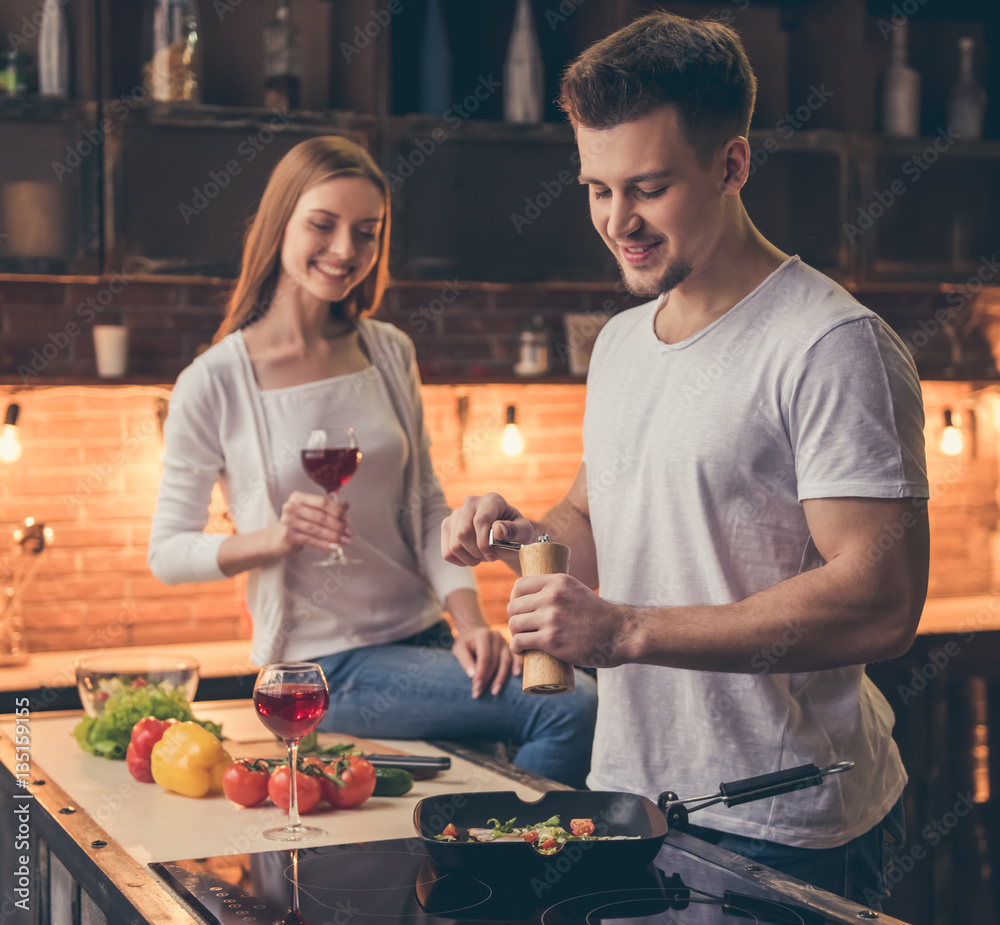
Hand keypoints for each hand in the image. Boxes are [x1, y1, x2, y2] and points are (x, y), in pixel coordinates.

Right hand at [274, 490, 351, 556]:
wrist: (280, 537)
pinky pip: (311, 540)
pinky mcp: (288, 535)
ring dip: (333, 536)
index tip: (347, 519)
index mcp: (298, 497)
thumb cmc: (299, 522)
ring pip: (317, 530)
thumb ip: (328, 507)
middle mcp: (291, 507)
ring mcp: (288, 521)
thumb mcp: (312, 511)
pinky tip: (334, 546)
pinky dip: (324, 544)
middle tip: (348, 532)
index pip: (323, 502)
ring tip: (345, 540)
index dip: (337, 511)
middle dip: (338, 525)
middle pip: (321, 517)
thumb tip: (346, 505)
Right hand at [441, 493, 533, 566]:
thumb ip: (515, 530)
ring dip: (470, 558)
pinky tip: (472, 556)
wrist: (507, 539)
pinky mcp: (447, 527)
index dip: (485, 543)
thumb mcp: (524, 533)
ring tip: (483, 556)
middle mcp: (471, 502)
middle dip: (477, 551)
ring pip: (454, 545)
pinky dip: (460, 561)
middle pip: (463, 533)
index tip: (494, 555)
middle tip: (490, 556)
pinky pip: (447, 553)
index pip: (480, 521)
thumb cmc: (517, 535)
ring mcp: (456, 514)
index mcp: (492, 500)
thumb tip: (497, 530)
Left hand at [451, 626, 521, 697]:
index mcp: (482, 635)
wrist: (474, 630)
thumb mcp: (459, 649)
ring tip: (494, 691)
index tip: (476, 687)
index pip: (484, 657)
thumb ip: (465, 660)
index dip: (481, 673)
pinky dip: (516, 665)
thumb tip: (473, 676)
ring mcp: (504, 641)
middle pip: (495, 661)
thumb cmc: (465, 642)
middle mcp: (496, 636)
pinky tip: (516, 675)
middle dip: (487, 679)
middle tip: (479, 692)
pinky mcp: (509, 646)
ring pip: (505, 661)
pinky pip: (515, 657)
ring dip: (500, 678)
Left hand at [507, 573, 631, 667]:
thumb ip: (558, 591)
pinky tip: (519, 650)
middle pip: (514, 606)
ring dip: (514, 633)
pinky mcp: (551, 640)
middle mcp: (552, 597)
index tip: (519, 608)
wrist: (619, 633)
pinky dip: (516, 648)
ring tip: (521, 639)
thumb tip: (537, 597)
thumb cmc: (599, 615)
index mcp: (558, 582)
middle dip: (514, 618)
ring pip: (514, 624)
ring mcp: (551, 618)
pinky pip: (520, 641)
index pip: (520, 585)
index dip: (515, 598)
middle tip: (521, 627)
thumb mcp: (577, 591)